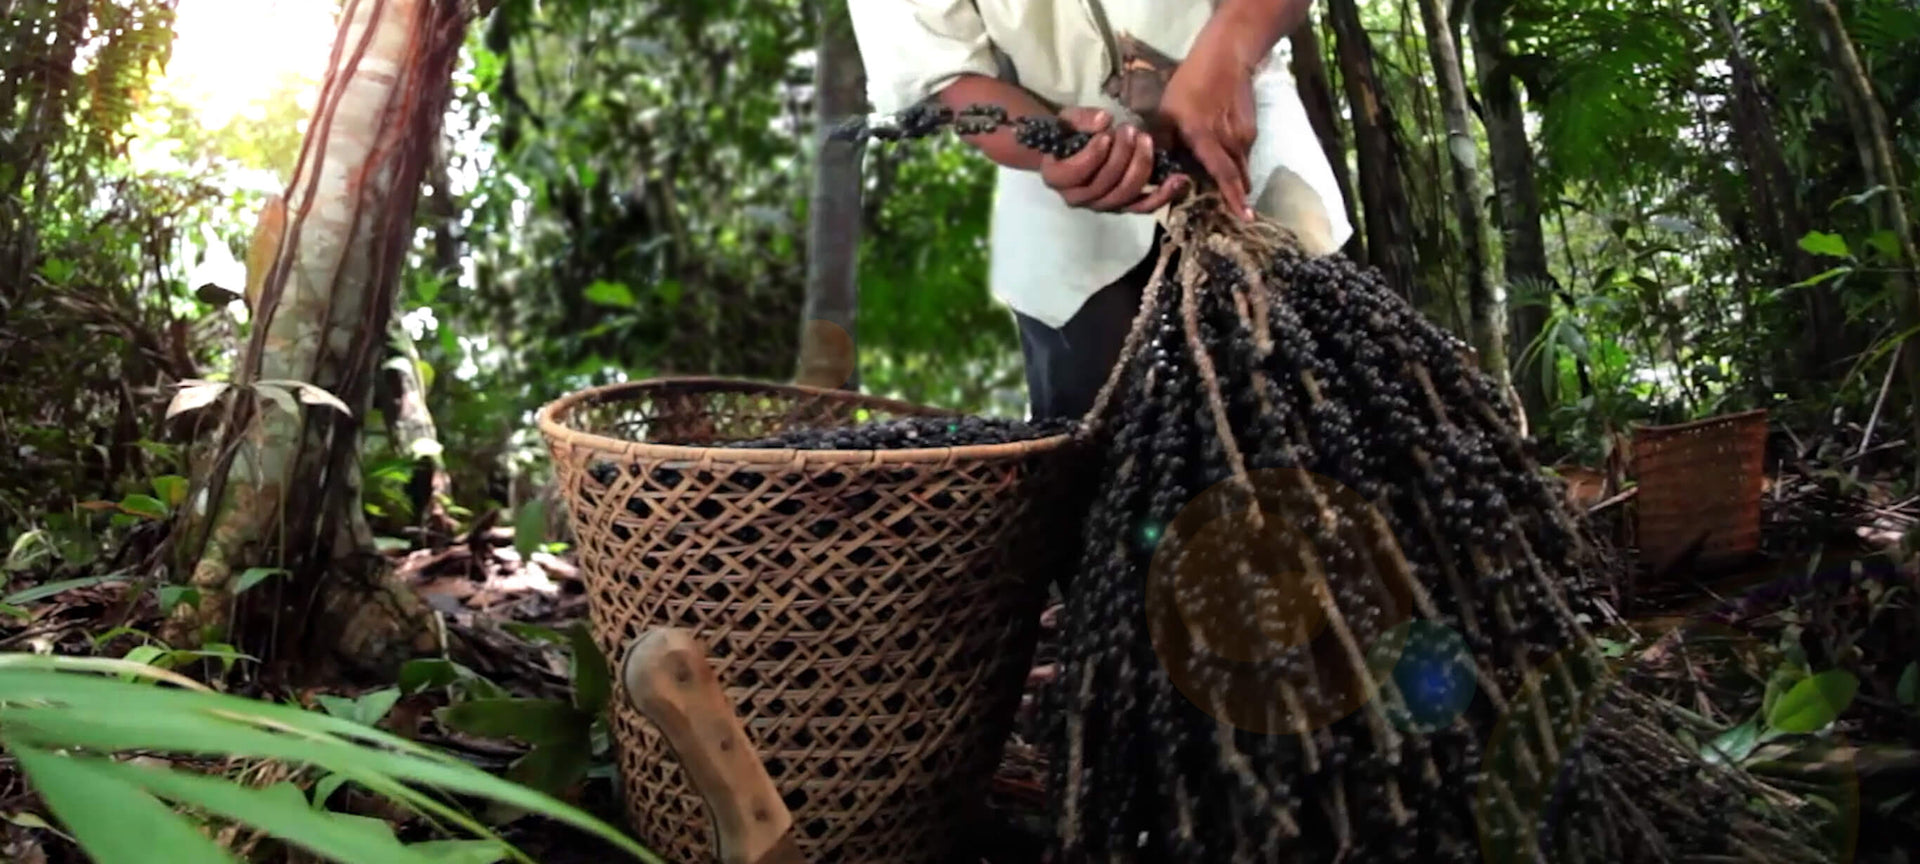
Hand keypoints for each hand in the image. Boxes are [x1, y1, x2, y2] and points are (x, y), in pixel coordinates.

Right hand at [1039, 107, 1189, 213]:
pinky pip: (1143, 206)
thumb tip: (1104, 120)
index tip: (1106, 135)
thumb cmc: (1069, 133)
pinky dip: (1163, 195)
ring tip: (1146, 140)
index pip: (1077, 173)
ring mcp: (1102, 205)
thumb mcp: (1068, 120)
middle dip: (1123, 155)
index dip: (1093, 155)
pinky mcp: (1123, 206)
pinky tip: (1178, 180)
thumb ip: (1081, 119)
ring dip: (1141, 165)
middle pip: (1106, 184)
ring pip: (1126, 194)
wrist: (1073, 150)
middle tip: (1131, 130)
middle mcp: (1078, 198)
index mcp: (1057, 178)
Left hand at [1156, 48, 1258, 220]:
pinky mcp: (1251, 128)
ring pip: (1242, 167)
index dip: (1234, 198)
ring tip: (1228, 190)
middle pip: (1238, 178)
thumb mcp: (1167, 111)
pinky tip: (1222, 156)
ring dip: (1234, 180)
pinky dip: (1235, 161)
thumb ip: (1161, 141)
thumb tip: (1153, 169)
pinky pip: (1243, 154)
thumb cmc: (1191, 82)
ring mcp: (1244, 135)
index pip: (1224, 175)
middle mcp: (1230, 141)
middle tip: (1233, 212)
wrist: (1227, 55)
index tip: (1245, 218)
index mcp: (1206, 138)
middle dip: (1236, 197)